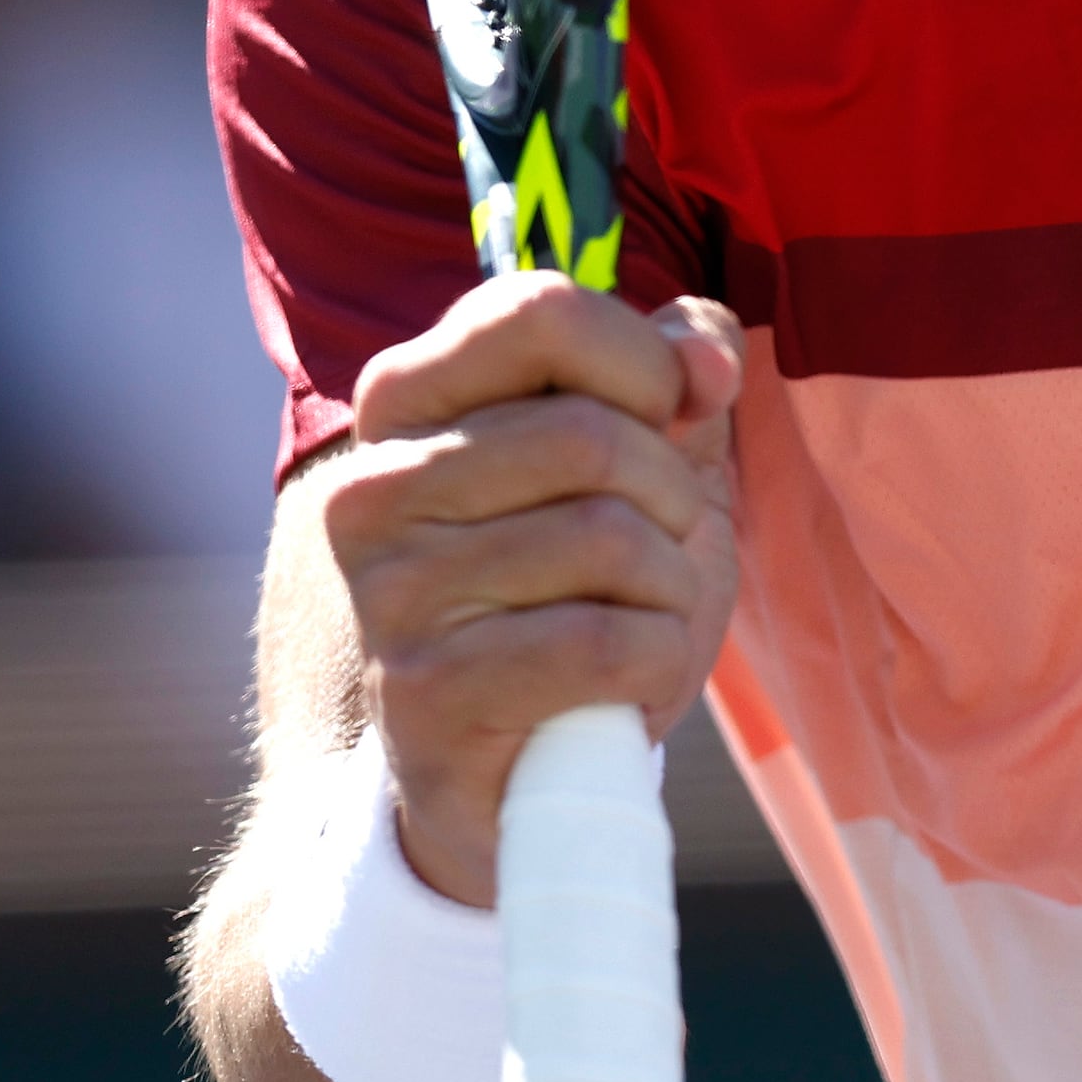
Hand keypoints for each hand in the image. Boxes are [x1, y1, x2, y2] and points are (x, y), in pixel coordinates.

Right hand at [317, 270, 744, 905]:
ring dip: (669, 591)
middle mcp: (374, 485)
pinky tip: (629, 686)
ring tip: (636, 621)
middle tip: (653, 551)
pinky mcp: (426, 694)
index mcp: (408, 397)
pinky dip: (657, 663)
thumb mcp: (644, 455)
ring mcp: (389, 592)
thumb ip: (674, 367)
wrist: (522, 770)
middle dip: (670, 498)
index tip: (663, 420)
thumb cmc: (583, 589)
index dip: (642, 363)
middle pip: (593, 434)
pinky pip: (603, 644)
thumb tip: (707, 359)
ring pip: (608, 539)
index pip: (539, 311)